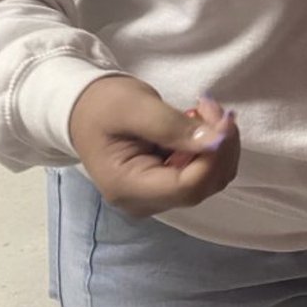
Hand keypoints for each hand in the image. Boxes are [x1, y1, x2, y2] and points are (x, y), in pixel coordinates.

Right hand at [69, 77, 239, 215]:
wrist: (83, 110)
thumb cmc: (101, 105)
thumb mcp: (133, 106)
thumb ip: (171, 126)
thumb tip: (214, 142)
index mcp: (128, 187)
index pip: (188, 186)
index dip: (214, 155)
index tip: (223, 119)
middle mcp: (145, 201)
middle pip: (204, 185)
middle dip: (220, 146)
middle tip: (210, 105)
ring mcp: (158, 196)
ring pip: (210, 179)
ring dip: (219, 144)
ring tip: (203, 109)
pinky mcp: (168, 185)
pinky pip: (204, 172)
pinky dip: (211, 147)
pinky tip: (199, 122)